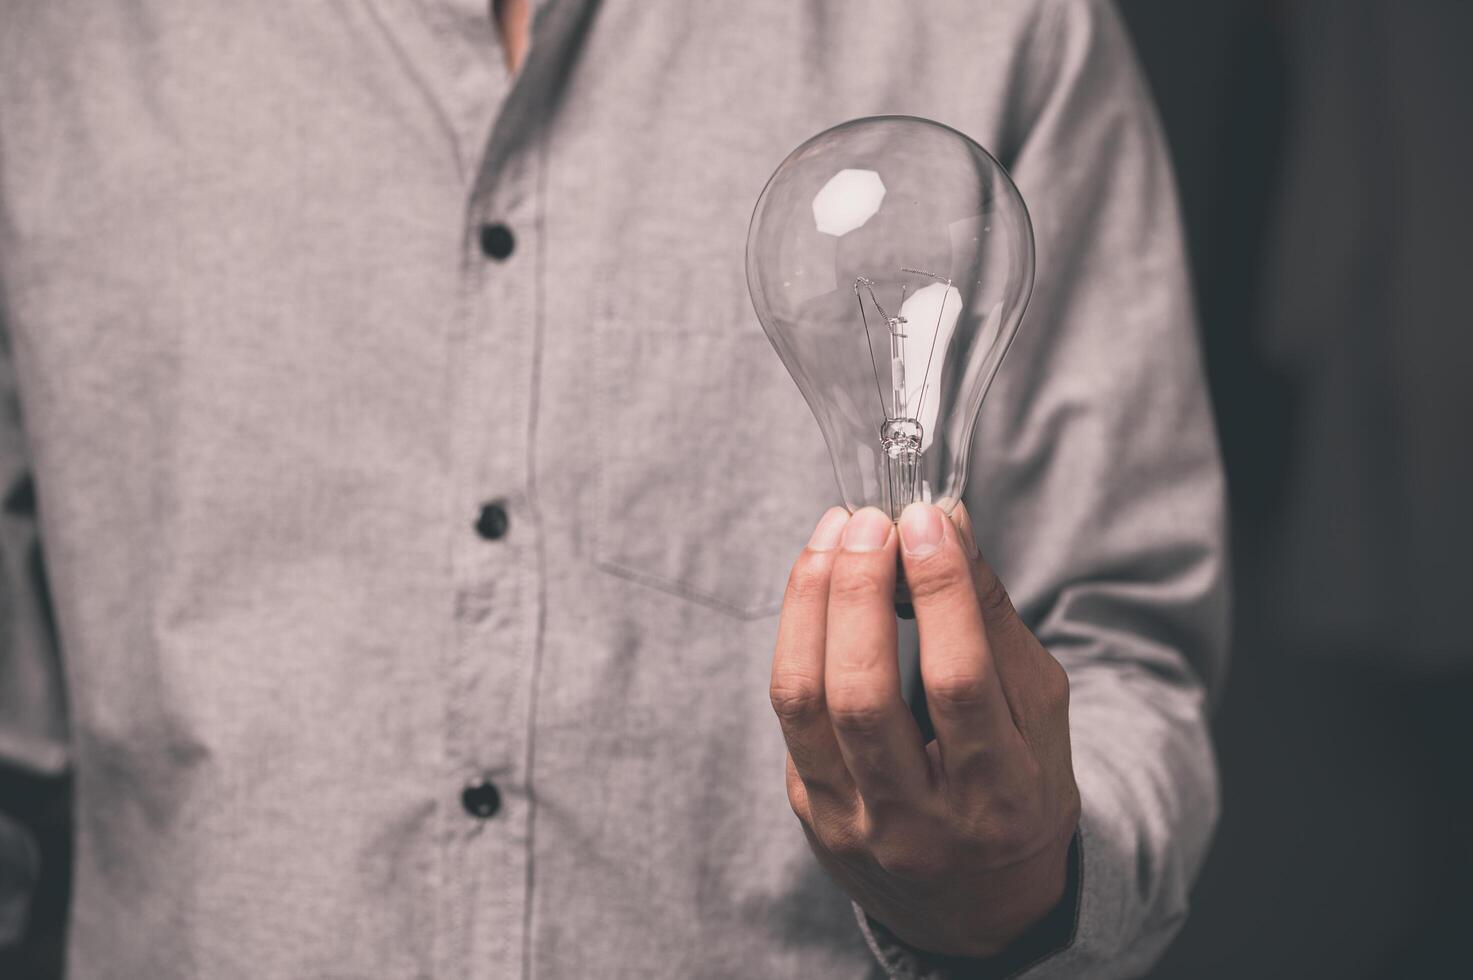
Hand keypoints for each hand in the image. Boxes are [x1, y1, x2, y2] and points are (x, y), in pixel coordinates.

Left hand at [770, 503, 1080, 958]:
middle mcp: (918, 823)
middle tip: (866, 521)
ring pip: (804, 702)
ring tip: (830, 537)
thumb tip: (945, 526)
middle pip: (862, 695)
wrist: (981, 909)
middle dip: (856, 591)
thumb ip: (994, 623)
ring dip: (808, 604)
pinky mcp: (810, 813)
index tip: (924, 519)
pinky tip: (819, 590)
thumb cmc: (1021, 790)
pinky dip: (800, 639)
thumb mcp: (1041, 715)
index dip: (938, 592)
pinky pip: (792, 714)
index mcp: (999, 797)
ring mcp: (852, 825)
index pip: (958, 684)